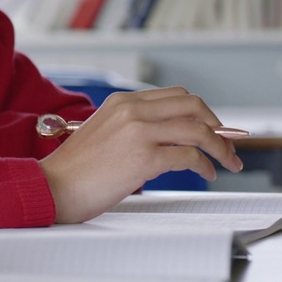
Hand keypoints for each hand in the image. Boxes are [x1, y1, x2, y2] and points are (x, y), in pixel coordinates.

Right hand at [40, 86, 243, 223]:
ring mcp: (139, 132)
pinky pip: (191, 156)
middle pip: (193, 106)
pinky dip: (206, 166)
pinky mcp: (145, 158)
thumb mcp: (104, 133)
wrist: (54, 185)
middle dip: (218, 125)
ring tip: (227, 162)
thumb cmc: (76, 168)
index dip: (201, 112)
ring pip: (199, 130)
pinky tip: (206, 174)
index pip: (175, 96)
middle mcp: (131, 111)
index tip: (212, 127)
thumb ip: (134, 127)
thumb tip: (171, 137)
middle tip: (226, 143)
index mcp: (121, 102)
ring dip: (221, 148)